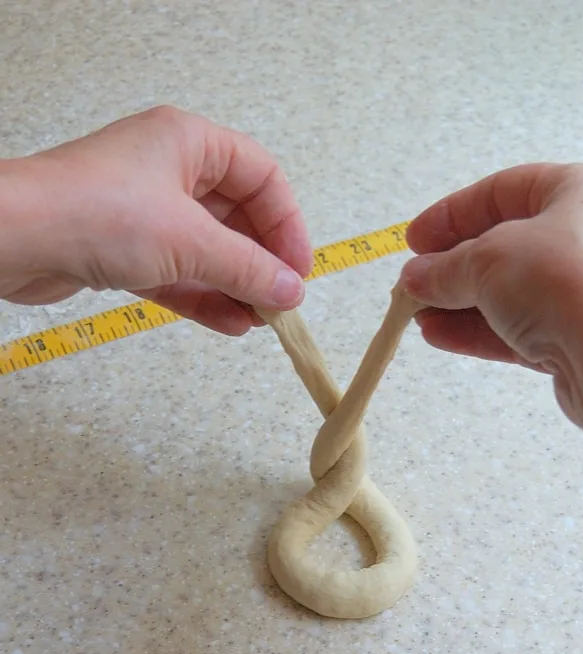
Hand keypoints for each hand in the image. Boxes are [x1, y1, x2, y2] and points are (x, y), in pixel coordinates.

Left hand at [0, 105, 312, 334]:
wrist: (13, 240)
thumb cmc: (98, 214)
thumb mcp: (190, 241)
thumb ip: (248, 269)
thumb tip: (291, 294)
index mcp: (189, 143)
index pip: (261, 177)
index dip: (287, 223)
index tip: (298, 270)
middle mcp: (169, 171)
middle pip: (236, 217)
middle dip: (261, 262)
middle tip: (280, 302)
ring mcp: (145, 212)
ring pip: (207, 250)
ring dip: (235, 286)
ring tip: (258, 321)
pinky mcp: (124, 249)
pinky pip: (178, 273)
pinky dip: (204, 297)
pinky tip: (230, 324)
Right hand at [399, 163, 582, 427]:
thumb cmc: (565, 280)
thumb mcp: (488, 259)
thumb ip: (445, 268)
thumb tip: (414, 277)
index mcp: (581, 192)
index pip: (505, 191)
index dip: (454, 214)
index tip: (415, 240)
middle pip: (505, 245)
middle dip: (452, 266)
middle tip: (413, 282)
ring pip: (509, 292)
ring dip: (458, 303)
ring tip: (416, 315)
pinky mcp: (579, 338)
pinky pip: (519, 327)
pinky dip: (477, 330)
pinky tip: (438, 335)